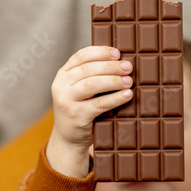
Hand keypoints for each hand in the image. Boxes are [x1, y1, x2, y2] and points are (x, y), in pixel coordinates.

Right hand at [46, 46, 132, 177]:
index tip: (118, 53)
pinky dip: (115, 98)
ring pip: (92, 84)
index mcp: (63, 74)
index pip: (81, 56)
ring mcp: (66, 101)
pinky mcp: (76, 115)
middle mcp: (61, 85)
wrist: (69, 138)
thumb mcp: (79, 89)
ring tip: (129, 81)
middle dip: (111, 66)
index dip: (101, 52)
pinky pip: (99, 104)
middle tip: (128, 67)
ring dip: (114, 81)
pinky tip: (127, 95)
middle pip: (88, 69)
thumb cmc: (80, 108)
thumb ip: (91, 75)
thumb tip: (120, 60)